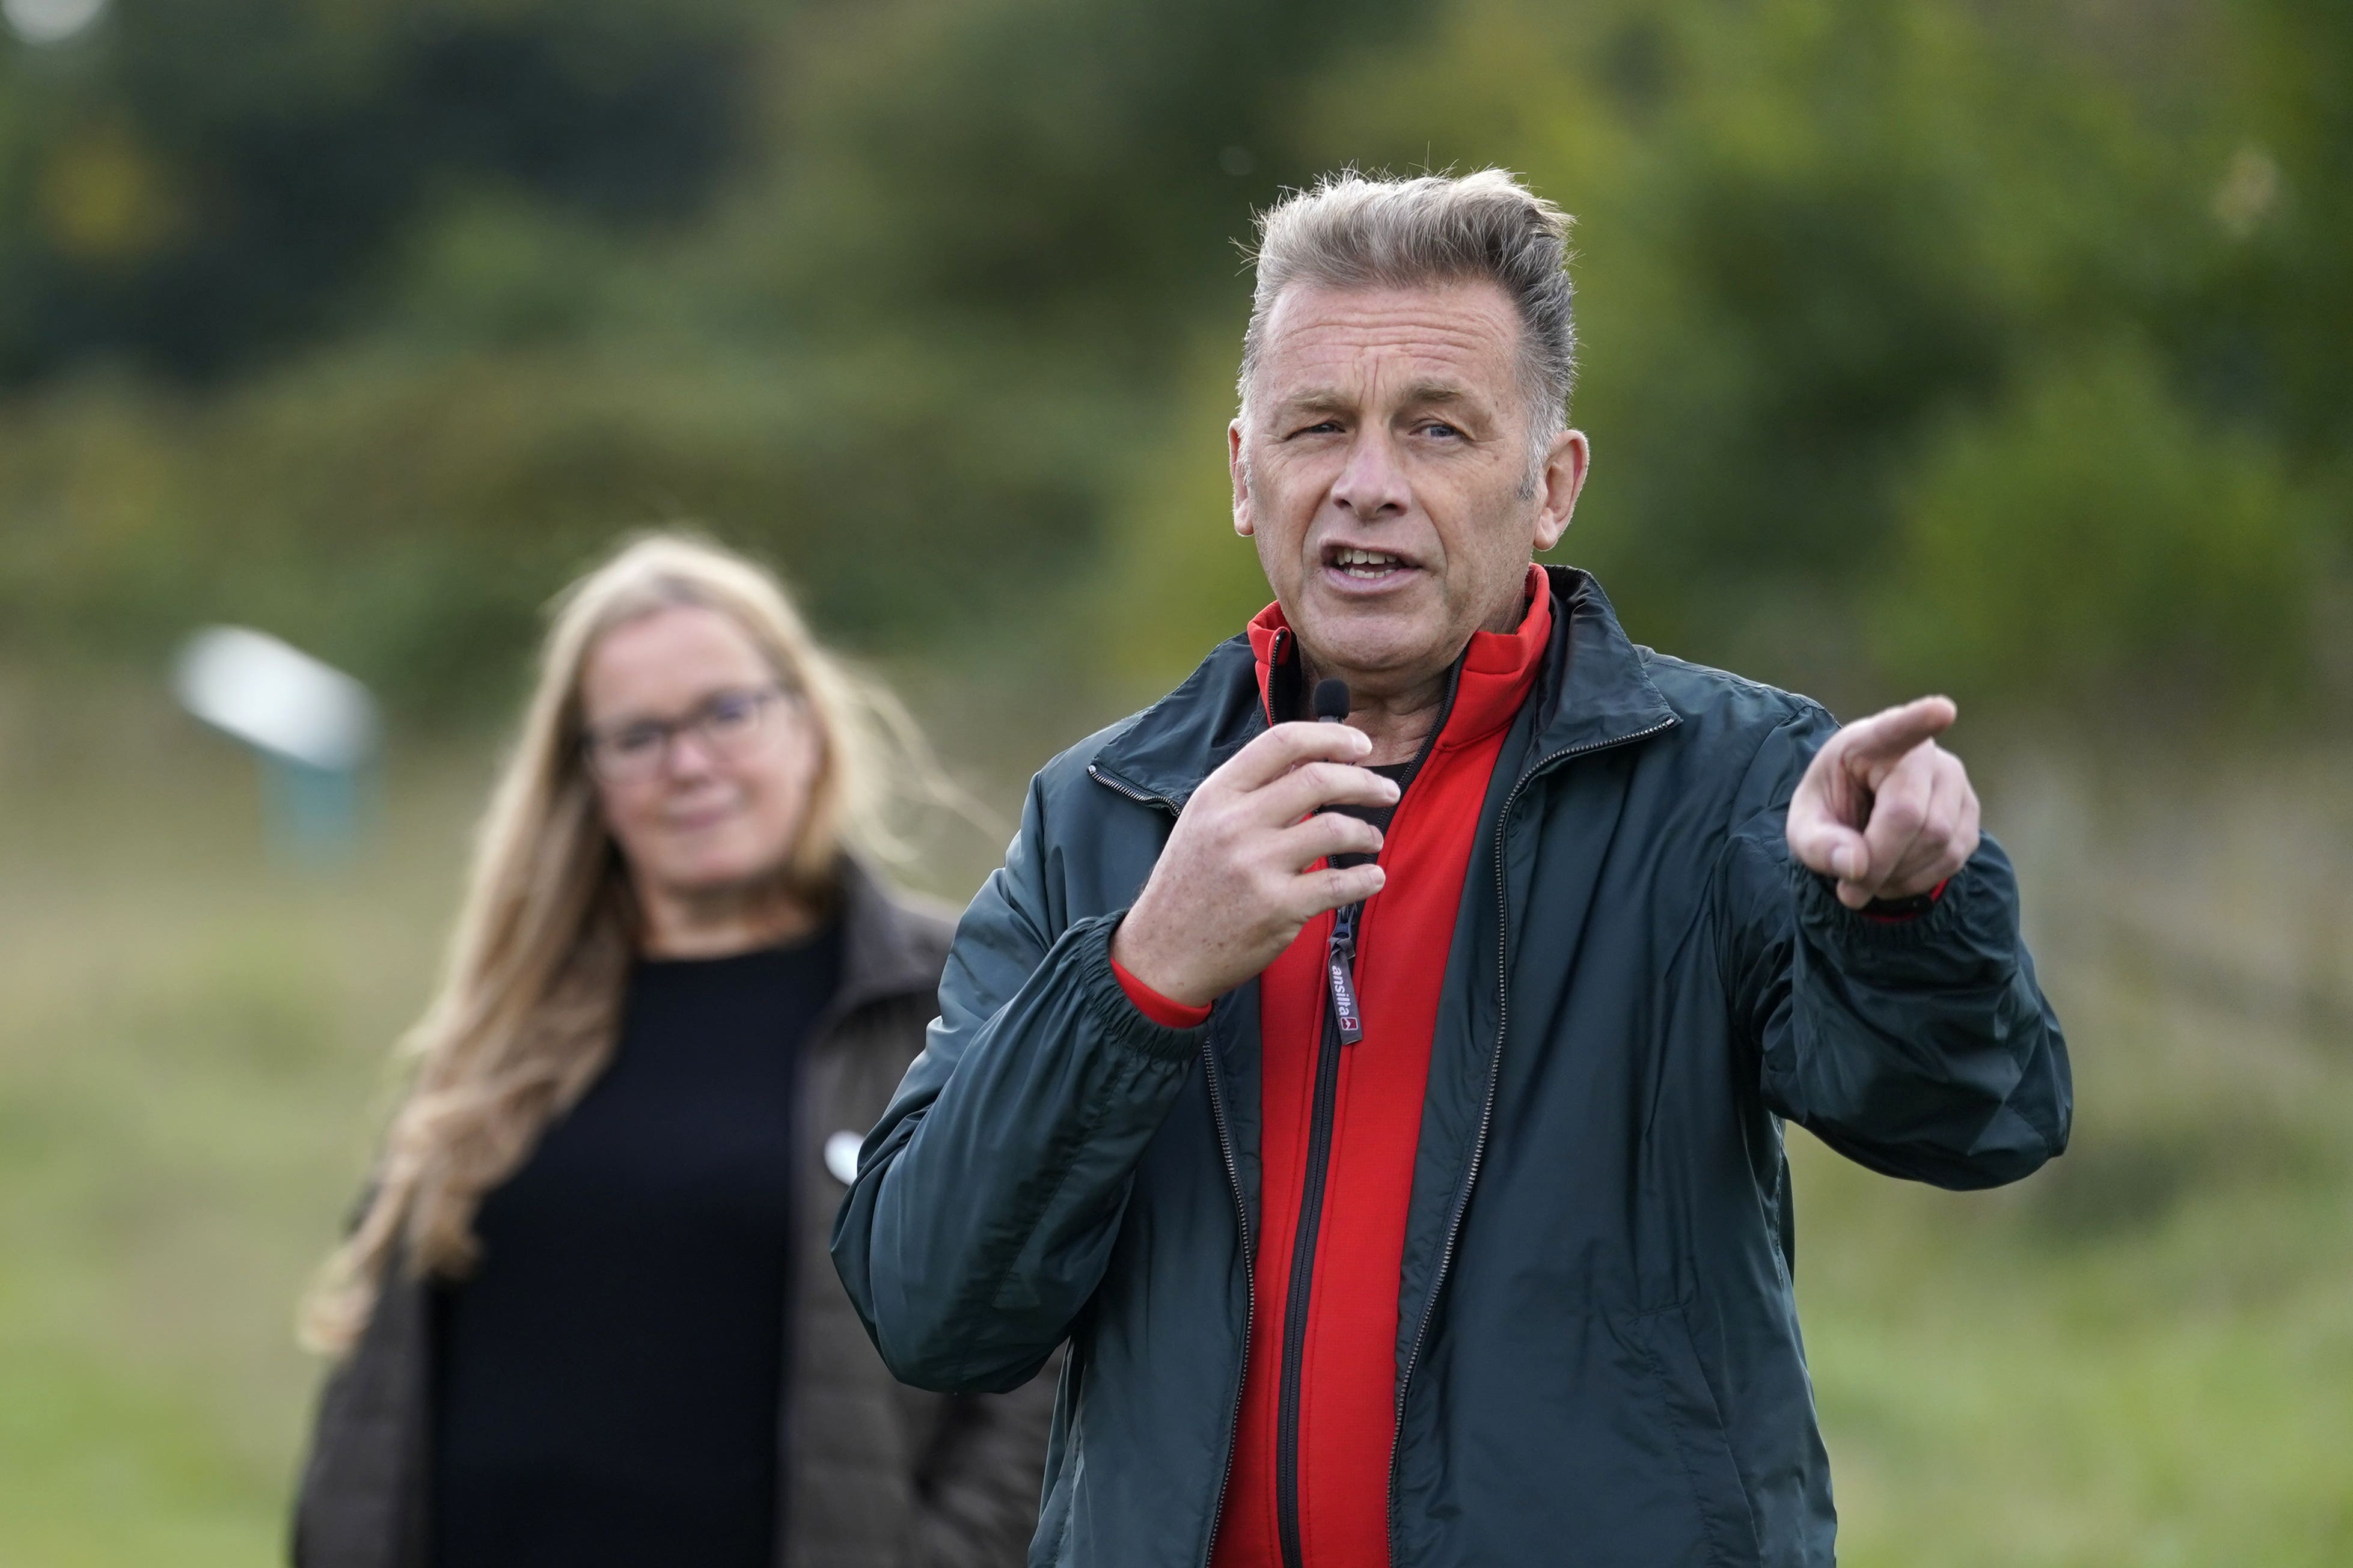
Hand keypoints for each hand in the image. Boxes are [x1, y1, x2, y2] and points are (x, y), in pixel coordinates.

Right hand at [1112, 721, 1399, 1006]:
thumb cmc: (1188, 884)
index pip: (1281, 742)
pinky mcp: (1278, 908)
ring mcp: (1257, 867)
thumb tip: (1310, 762)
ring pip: (1335, 828)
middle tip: (1385, 791)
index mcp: (1217, 794)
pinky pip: (1341, 884)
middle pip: (1319, 779)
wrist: (1162, 951)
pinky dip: (1367, 878)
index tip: (1361, 746)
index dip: (1331, 737)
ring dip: (1366, 832)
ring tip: (1372, 839)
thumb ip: (1249, 791)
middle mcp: (1236, 824)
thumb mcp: (1203, 822)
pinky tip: (1373, 877)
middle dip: (1365, 781)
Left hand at [1786, 696, 1980, 909]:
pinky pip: (1955, 857)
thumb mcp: (1804, 827)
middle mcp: (1923, 754)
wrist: (1859, 810)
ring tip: (1870, 877)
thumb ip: (1819, 846)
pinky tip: (1895, 876)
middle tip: (1850, 889)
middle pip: (1913, 817)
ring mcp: (1954, 780)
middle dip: (1880, 864)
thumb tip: (1855, 867)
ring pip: (1940, 842)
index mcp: (1871, 741)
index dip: (1920, 720)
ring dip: (1899, 876)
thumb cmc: (1832, 808)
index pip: (1897, 729)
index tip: (1941, 710)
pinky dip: (1920, 880)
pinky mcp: (1970, 810)